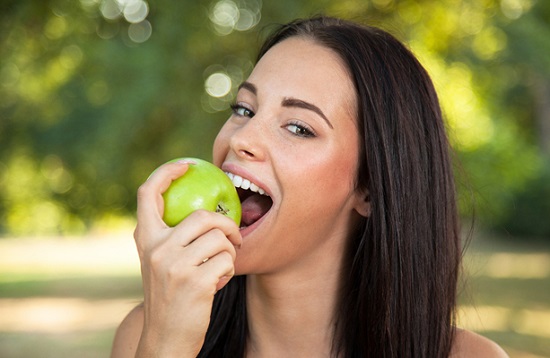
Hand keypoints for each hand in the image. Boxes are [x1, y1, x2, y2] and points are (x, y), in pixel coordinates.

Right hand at [133, 161, 241, 356]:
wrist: (165, 337)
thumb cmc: (170, 296)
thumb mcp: (160, 263)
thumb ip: (172, 237)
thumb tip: (204, 209)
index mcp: (145, 239)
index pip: (148, 193)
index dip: (167, 172)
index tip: (186, 165)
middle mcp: (156, 248)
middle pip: (203, 215)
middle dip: (227, 224)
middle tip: (234, 237)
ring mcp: (174, 265)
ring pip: (220, 238)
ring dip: (229, 253)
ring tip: (220, 268)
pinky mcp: (195, 281)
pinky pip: (227, 260)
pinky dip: (229, 270)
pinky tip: (218, 283)